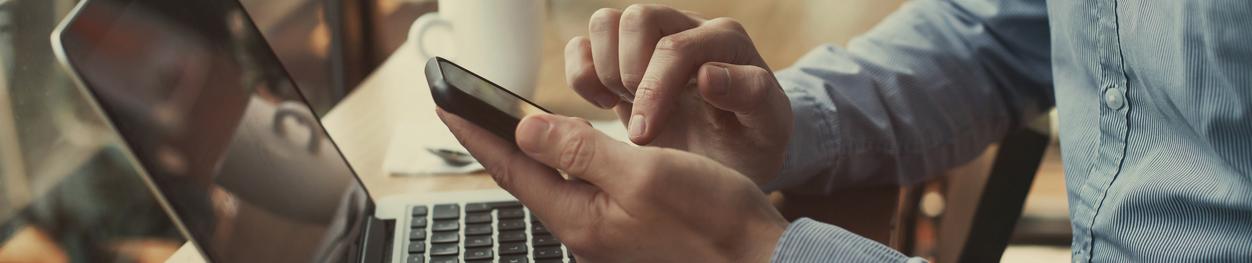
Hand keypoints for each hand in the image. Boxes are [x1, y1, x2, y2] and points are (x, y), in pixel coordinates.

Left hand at [438, 109, 788, 262]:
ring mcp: (605, 233)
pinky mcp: (628, 230)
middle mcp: (584, 230)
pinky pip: (581, 189)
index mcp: (580, 218)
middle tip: (464, 107)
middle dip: (493, 140)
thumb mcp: (643, 174)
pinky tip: (566, 150)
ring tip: (503, 122)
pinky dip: (564, 160)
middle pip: (525, 177)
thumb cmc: (712, 221)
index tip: (446, 102)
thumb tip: (525, 129)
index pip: (512, 168)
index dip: (477, 132)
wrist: (757, 260)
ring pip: (552, 182)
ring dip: (526, 150)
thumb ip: (581, 150)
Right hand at [564, 5, 791, 183]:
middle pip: (636, 19)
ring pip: (605, 23)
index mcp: (726, 40)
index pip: (675, 47)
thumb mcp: (769, 127)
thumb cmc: (751, 142)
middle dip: (629, 75)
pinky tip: (605, 103)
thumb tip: (708, 74)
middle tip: (644, 120)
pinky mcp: (621, 58)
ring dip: (605, 71)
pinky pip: (582, 44)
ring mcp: (650, 39)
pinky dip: (582, 74)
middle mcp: (686, 28)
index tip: (647, 135)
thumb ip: (752, 95)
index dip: (654, 89)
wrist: (731, 158)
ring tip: (626, 106)